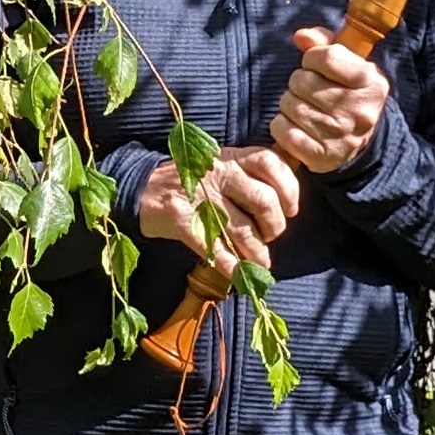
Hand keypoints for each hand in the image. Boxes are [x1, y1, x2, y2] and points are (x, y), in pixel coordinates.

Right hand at [137, 143, 302, 279]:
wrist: (143, 189)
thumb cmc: (191, 179)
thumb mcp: (221, 163)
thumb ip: (251, 172)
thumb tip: (289, 192)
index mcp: (230, 157)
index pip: (271, 163)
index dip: (289, 189)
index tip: (290, 209)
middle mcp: (218, 174)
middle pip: (263, 199)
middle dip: (275, 225)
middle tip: (271, 235)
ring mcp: (200, 199)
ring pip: (242, 230)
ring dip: (257, 252)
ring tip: (260, 262)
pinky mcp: (184, 224)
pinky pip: (216, 251)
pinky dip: (233, 269)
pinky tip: (240, 277)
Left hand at [267, 31, 389, 175]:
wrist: (361, 141)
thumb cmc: (348, 93)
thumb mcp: (349, 64)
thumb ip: (325, 43)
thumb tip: (300, 36)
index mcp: (370, 82)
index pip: (326, 56)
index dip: (313, 58)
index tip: (317, 66)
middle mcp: (358, 110)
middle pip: (301, 80)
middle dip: (299, 82)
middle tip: (311, 91)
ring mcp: (339, 135)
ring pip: (288, 104)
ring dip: (290, 103)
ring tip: (306, 108)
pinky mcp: (320, 156)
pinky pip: (281, 130)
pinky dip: (282, 126)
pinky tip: (297, 126)